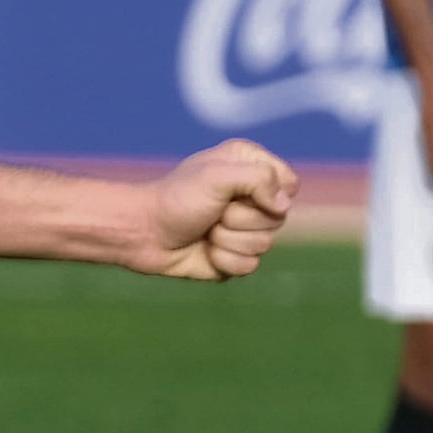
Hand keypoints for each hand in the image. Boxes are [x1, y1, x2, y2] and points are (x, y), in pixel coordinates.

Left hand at [142, 139, 300, 280]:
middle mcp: (252, 196)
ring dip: (228, 240)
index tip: (235, 190)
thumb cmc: (177, 198)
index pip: (289, 183)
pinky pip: (250, 266)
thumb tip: (283, 205)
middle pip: (279, 218)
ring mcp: (245, 228)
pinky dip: (224, 261)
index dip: (269, 193)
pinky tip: (205, 250)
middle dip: (240, 219)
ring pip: (265, 245)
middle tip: (212, 212)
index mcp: (250, 166)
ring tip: (206, 230)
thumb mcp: (217, 176)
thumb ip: (258, 179)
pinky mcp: (235, 256)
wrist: (143, 233)